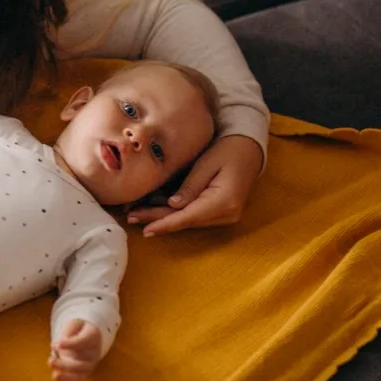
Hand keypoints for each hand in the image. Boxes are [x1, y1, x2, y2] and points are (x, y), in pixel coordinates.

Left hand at [48, 319, 102, 380]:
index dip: (71, 344)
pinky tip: (55, 376)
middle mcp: (94, 351)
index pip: (83, 341)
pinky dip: (68, 380)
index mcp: (93, 336)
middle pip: (82, 360)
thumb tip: (59, 346)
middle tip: (50, 361)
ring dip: (65, 371)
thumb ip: (67, 333)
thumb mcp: (73, 324)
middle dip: (65, 363)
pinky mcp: (86, 371)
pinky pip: (79, 378)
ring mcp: (91, 363)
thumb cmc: (78, 329)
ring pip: (80, 371)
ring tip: (51, 365)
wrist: (87, 336)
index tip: (58, 344)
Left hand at [128, 134, 263, 236]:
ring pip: (188, 219)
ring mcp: (224, 215)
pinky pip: (193, 214)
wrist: (249, 150)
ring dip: (163, 216)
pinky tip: (153, 206)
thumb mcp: (206, 164)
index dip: (165, 224)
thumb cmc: (228, 151)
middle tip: (131, 217)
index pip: (188, 217)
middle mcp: (226, 214)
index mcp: (224, 202)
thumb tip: (172, 206)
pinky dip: (174, 211)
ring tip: (136, 212)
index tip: (146, 230)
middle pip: (185, 220)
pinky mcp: (219, 212)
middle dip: (157, 220)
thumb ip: (190, 186)